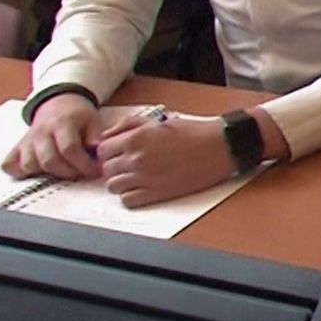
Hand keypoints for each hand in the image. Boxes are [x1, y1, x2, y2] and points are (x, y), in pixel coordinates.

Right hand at [2, 93, 100, 180]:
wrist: (57, 103)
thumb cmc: (77, 115)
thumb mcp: (93, 119)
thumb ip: (95, 136)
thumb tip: (97, 150)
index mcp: (61, 123)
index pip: (69, 149)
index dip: (84, 164)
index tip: (95, 171)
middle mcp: (40, 132)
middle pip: (49, 160)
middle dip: (68, 172)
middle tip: (81, 172)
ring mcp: (26, 140)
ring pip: (29, 165)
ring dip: (47, 173)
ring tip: (63, 168)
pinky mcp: (16, 148)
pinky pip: (9, 165)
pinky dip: (20, 171)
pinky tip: (37, 170)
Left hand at [95, 115, 237, 207]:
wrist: (219, 147)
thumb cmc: (193, 132)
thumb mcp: (158, 120)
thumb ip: (129, 125)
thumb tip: (108, 135)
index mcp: (136, 138)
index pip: (102, 150)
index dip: (108, 152)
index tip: (116, 153)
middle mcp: (136, 158)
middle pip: (106, 169)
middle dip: (114, 167)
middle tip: (128, 165)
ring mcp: (145, 177)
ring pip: (114, 186)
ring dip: (121, 182)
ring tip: (135, 177)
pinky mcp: (157, 192)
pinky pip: (128, 200)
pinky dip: (131, 196)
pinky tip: (142, 188)